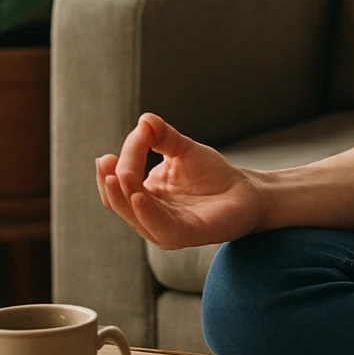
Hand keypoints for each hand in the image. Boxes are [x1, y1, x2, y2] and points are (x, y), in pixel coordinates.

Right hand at [94, 112, 265, 249]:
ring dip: (124, 196)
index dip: (126, 157)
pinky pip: (160, 227)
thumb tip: (144, 120)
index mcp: (145, 196)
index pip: (122, 179)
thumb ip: (163, 137)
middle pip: (119, 202)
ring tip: (120, 175)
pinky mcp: (185, 235)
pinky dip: (147, 213)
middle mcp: (149, 215)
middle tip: (105, 161)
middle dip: (110, 182)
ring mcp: (165, 228)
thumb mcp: (183, 150)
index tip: (142, 131)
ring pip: (135, 216)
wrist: (248, 192)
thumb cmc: (213, 174)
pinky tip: (139, 196)